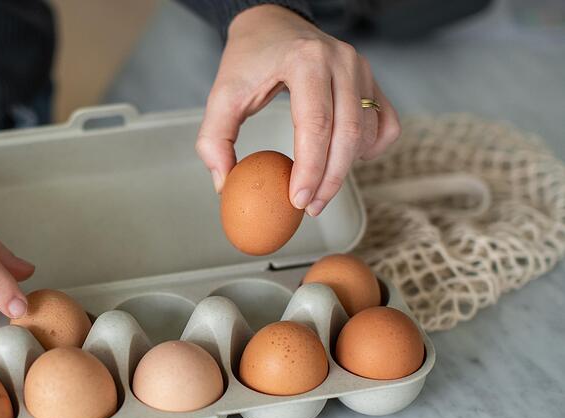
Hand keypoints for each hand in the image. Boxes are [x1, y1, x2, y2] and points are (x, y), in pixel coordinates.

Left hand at [197, 5, 399, 215]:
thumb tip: (225, 184)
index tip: (298, 201)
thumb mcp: (221, 95)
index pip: (316, 125)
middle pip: (347, 134)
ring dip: (347, 169)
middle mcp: (341, 61)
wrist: (272, 25)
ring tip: (320, 189)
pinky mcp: (372, 80)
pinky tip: (346, 161)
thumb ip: (214, 140)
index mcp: (305, 60)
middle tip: (311, 208)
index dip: (310, 170)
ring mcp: (362, 69)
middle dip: (330, 180)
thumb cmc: (248, 60)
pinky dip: (371, 149)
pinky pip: (386, 122)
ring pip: (367, 132)